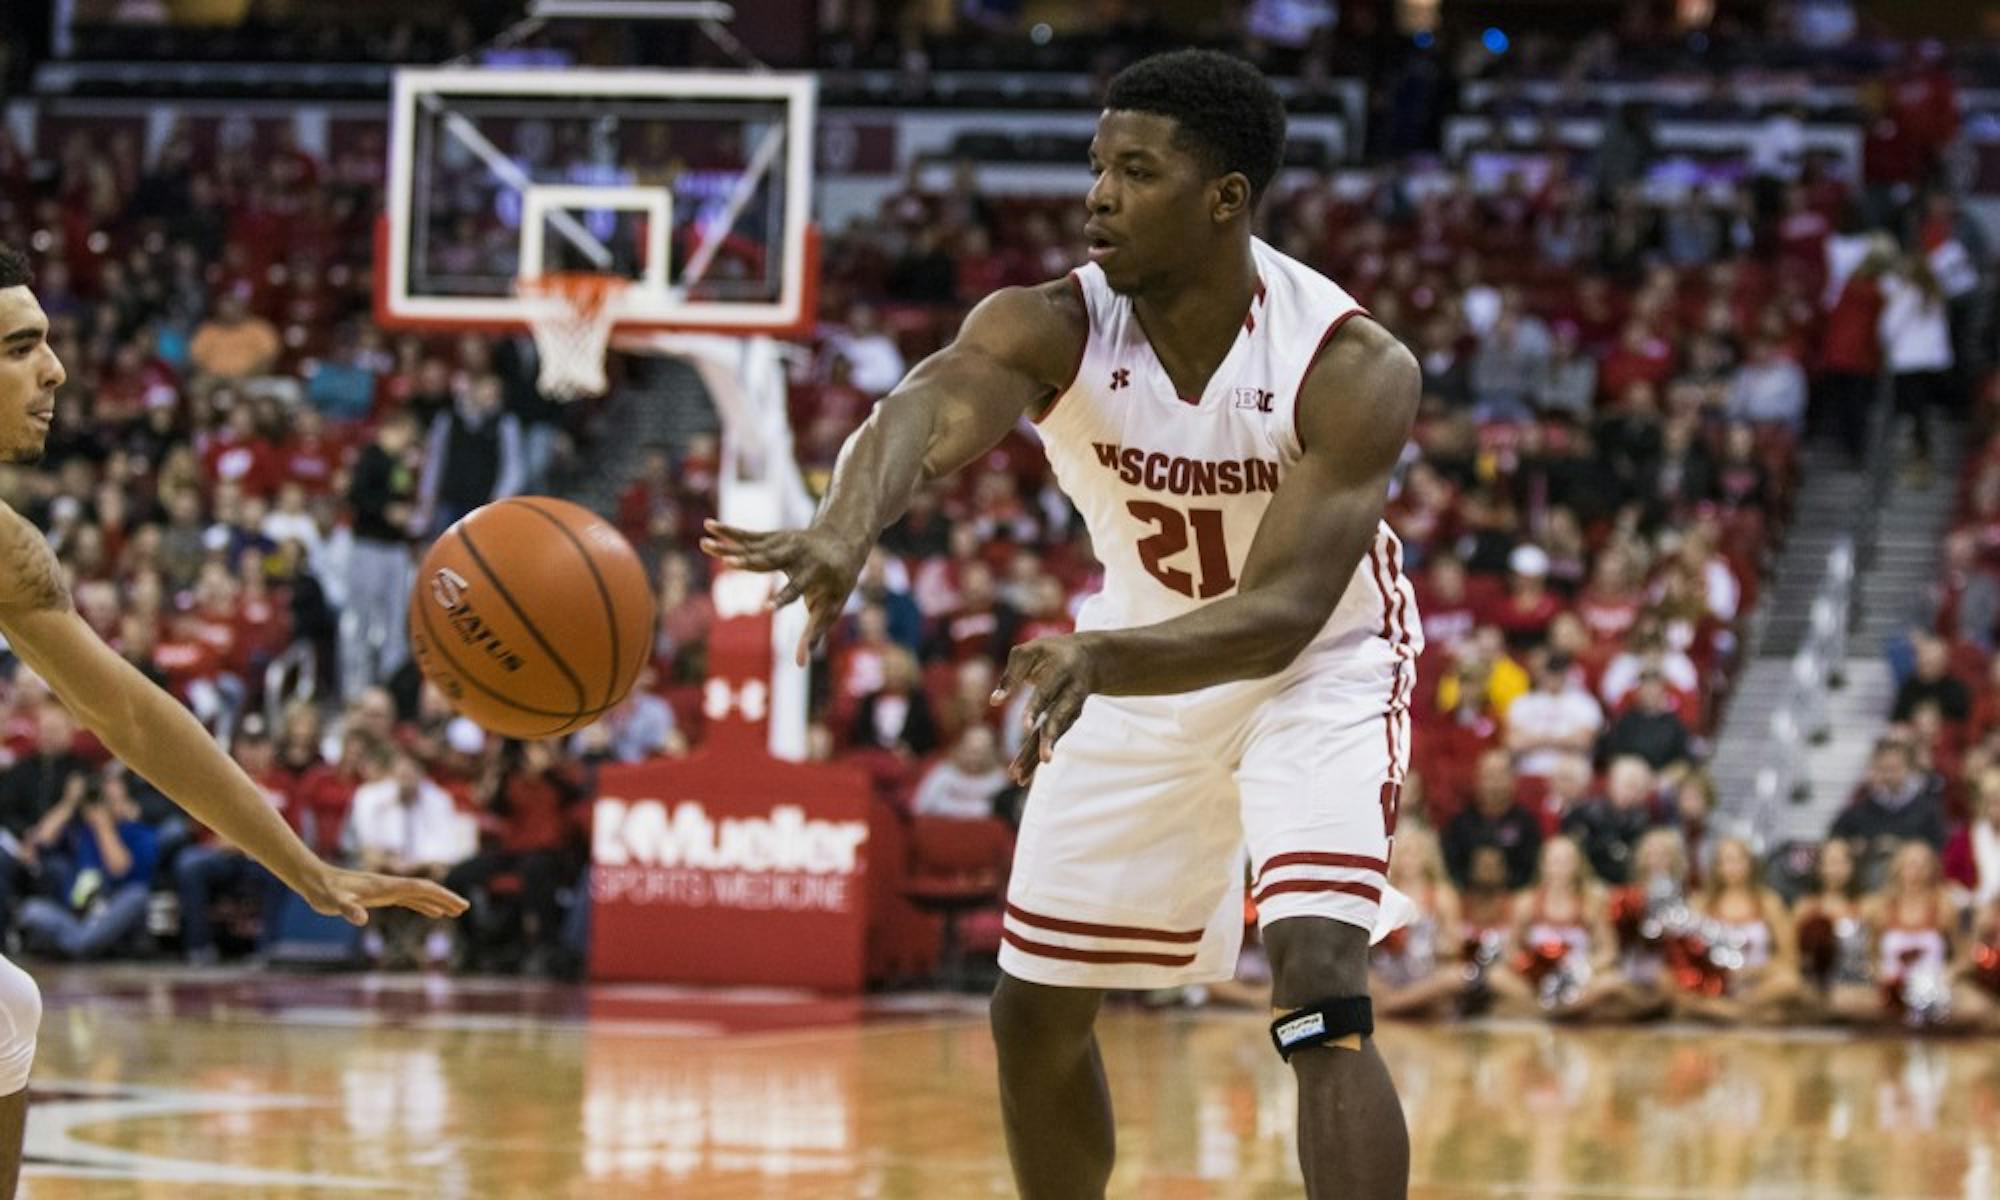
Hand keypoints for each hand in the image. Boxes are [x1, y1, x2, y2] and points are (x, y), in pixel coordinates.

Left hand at [299, 864, 468, 925]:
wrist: (314, 879)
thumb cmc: (324, 891)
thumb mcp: (334, 902)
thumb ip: (348, 908)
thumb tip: (360, 919)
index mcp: (387, 886)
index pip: (422, 889)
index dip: (441, 896)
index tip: (459, 905)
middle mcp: (391, 886)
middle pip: (426, 890)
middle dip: (446, 898)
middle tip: (465, 908)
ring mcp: (387, 890)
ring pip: (419, 895)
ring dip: (437, 902)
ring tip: (454, 912)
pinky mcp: (380, 896)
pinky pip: (409, 900)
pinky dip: (424, 905)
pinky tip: (431, 912)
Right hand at [700, 520, 867, 665]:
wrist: (842, 542)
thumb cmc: (836, 584)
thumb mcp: (830, 609)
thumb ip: (812, 635)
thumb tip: (801, 665)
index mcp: (815, 575)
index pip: (795, 590)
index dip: (781, 599)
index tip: (766, 608)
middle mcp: (798, 556)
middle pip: (769, 561)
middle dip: (749, 563)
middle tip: (728, 563)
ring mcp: (785, 543)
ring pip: (753, 546)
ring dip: (729, 545)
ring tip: (705, 543)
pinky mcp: (774, 536)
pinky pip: (747, 535)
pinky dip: (728, 531)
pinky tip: (708, 526)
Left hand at [992, 633, 1100, 785]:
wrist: (1090, 657)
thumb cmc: (1050, 652)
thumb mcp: (1029, 652)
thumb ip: (1011, 675)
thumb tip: (993, 703)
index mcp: (1062, 671)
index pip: (1047, 693)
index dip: (1037, 708)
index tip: (1026, 726)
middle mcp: (1071, 693)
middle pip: (1058, 719)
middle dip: (1048, 738)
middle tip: (1043, 760)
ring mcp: (1072, 710)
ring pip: (1054, 735)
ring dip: (1037, 755)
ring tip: (1018, 777)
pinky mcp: (1068, 721)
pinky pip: (1051, 741)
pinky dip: (1036, 758)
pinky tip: (1021, 776)